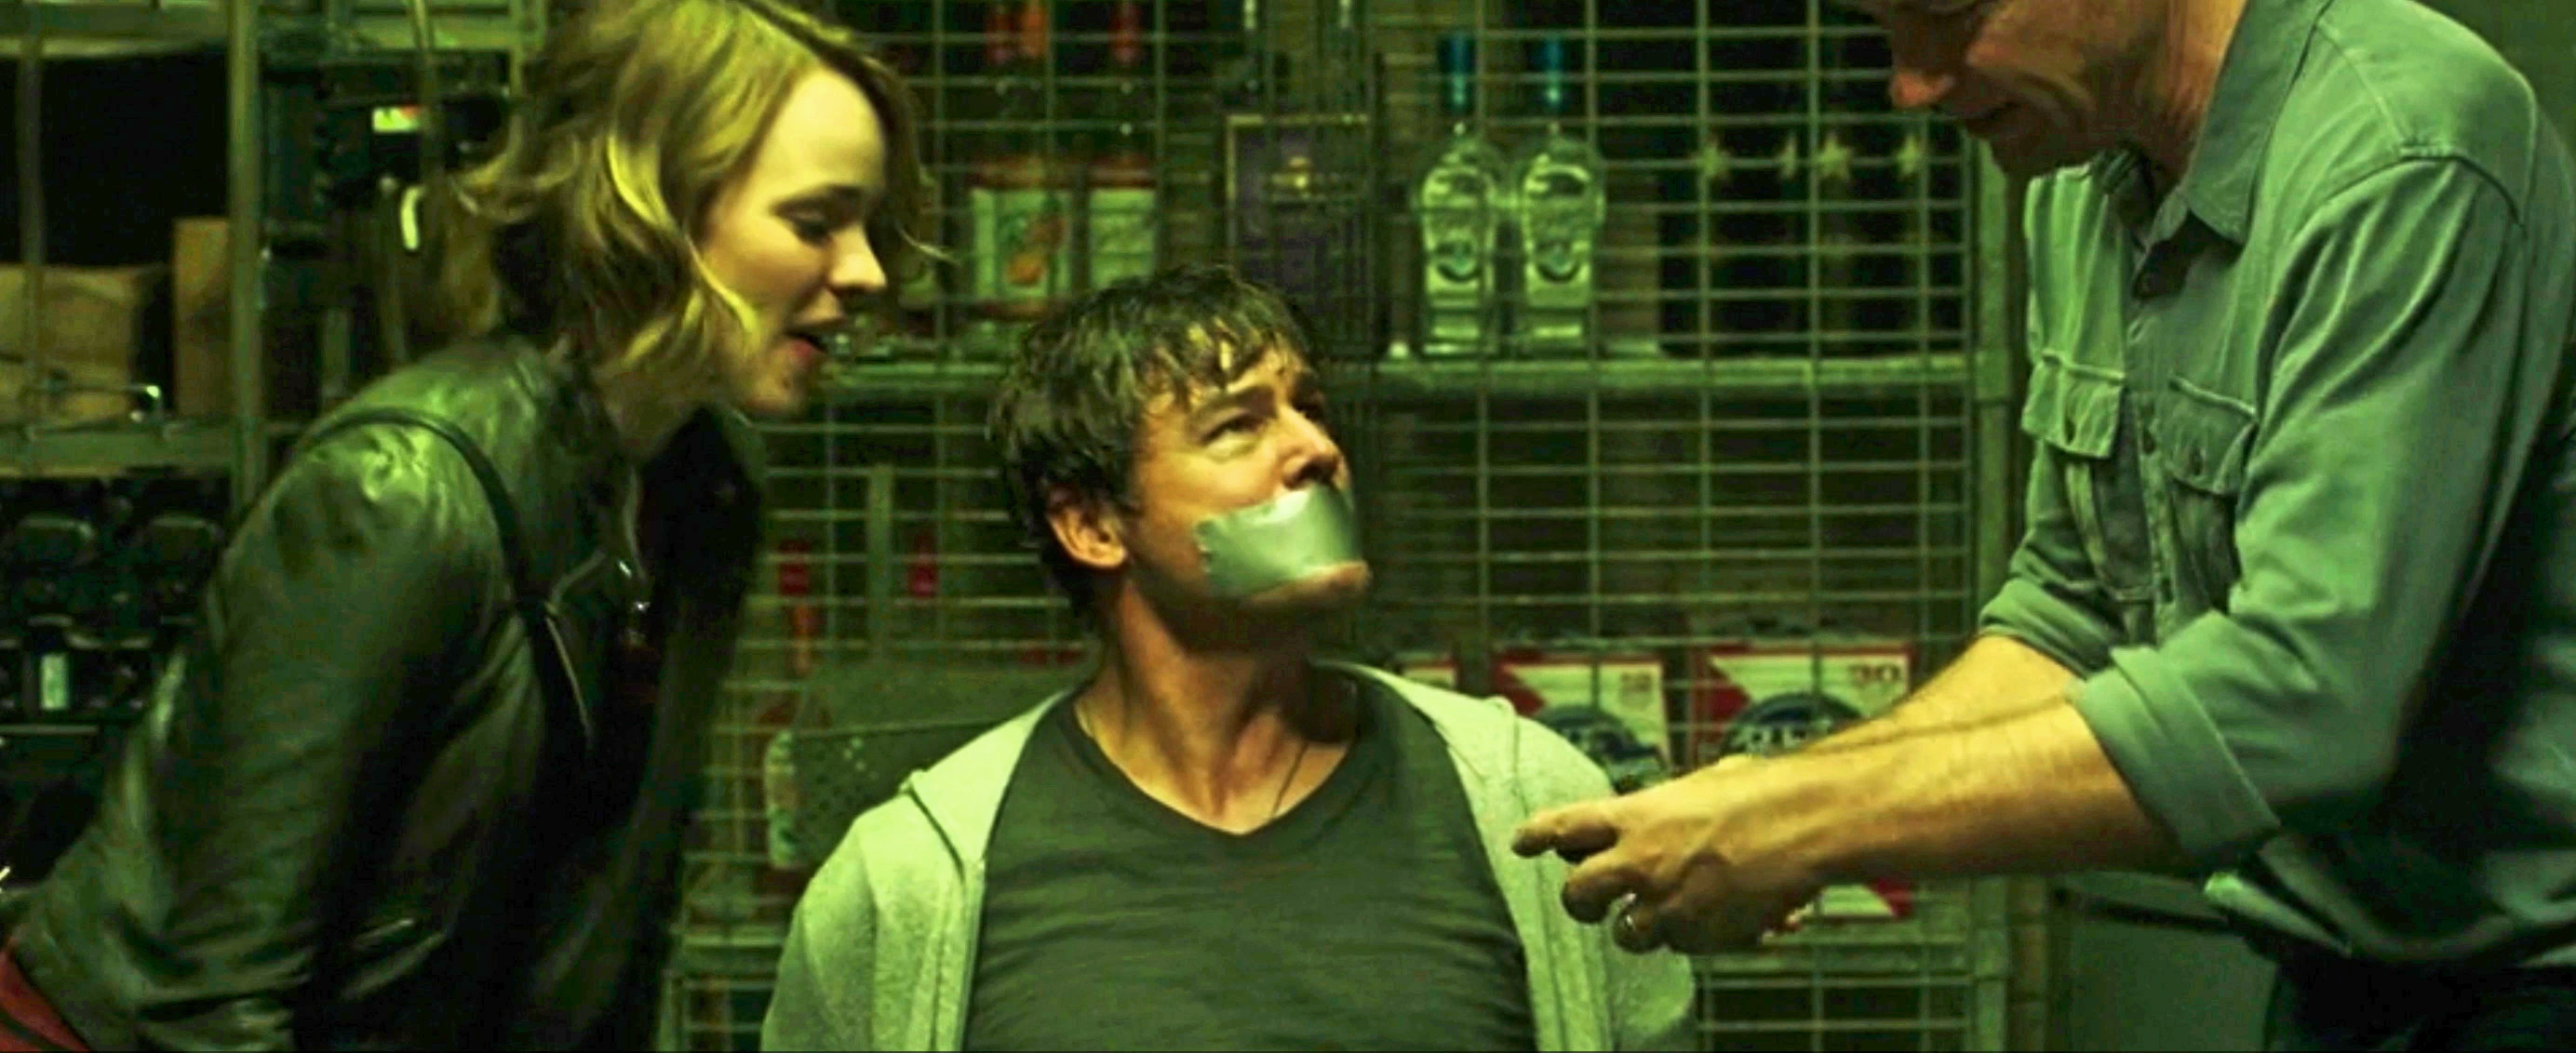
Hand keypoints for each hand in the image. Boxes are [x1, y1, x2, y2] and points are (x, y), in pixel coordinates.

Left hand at [1511, 755, 1824, 953]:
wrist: (1808, 822)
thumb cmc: (1763, 793)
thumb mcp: (1700, 785)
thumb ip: (1664, 809)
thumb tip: (1655, 817)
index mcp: (1636, 815)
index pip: (1564, 826)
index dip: (1537, 835)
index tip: (1520, 842)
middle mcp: (1640, 861)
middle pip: (1577, 894)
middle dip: (1580, 901)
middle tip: (1591, 901)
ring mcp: (1667, 903)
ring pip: (1626, 935)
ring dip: (1639, 926)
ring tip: (1666, 910)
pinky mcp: (1699, 934)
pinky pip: (1679, 947)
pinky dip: (1691, 936)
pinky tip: (1716, 915)